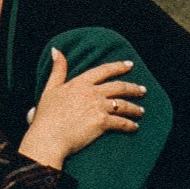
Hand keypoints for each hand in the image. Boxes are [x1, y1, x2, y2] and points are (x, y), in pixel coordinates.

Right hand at [18, 50, 145, 170]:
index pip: (104, 70)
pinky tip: (134, 127)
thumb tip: (56, 50)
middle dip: (133, 88)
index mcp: (80, 83)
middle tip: (142, 90)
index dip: (118, 66)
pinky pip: (121, 122)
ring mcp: (98, 106)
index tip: (130, 65)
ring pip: (123, 104)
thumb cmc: (46, 117)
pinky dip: (130, 125)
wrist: (48, 138)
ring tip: (141, 111)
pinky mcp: (102, 122)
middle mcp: (92, 92)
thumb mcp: (50, 89)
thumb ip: (57, 70)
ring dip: (134, 108)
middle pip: (119, 87)